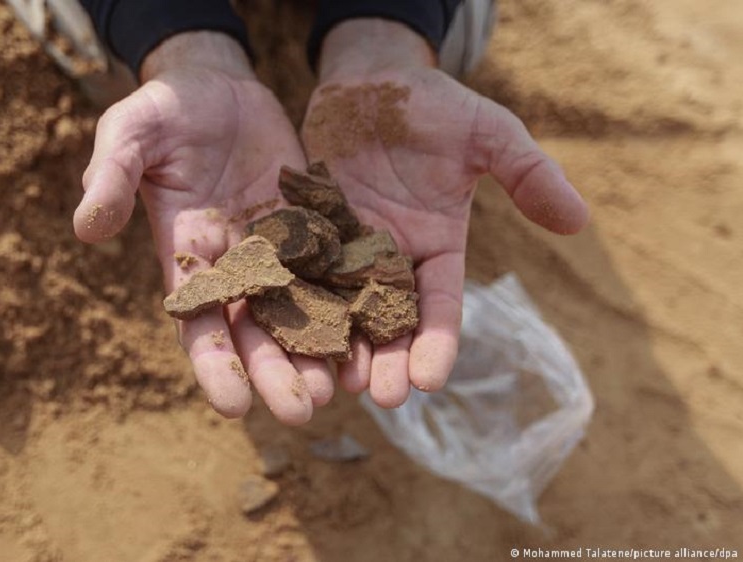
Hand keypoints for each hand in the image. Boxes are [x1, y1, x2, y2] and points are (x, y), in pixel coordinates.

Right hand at [73, 32, 332, 424]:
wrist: (214, 85)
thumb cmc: (163, 110)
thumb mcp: (129, 133)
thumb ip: (111, 177)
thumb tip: (85, 228)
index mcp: (186, 254)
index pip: (197, 322)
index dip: (214, 364)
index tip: (235, 406)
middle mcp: (234, 264)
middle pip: (254, 330)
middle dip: (275, 372)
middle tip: (303, 412)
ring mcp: (276, 247)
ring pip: (299, 310)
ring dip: (317, 350)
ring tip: (342, 387)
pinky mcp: (311, 224)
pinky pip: (334, 267)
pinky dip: (350, 300)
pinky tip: (374, 331)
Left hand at [302, 19, 589, 407]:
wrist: (370, 79)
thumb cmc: (434, 105)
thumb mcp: (488, 134)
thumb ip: (527, 175)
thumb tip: (579, 220)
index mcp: (437, 246)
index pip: (439, 304)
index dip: (435, 342)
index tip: (429, 381)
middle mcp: (390, 257)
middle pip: (390, 320)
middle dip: (388, 360)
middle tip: (381, 399)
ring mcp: (343, 247)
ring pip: (340, 306)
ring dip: (338, 346)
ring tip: (333, 385)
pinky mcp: (303, 229)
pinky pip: (295, 271)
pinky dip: (292, 302)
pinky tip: (282, 335)